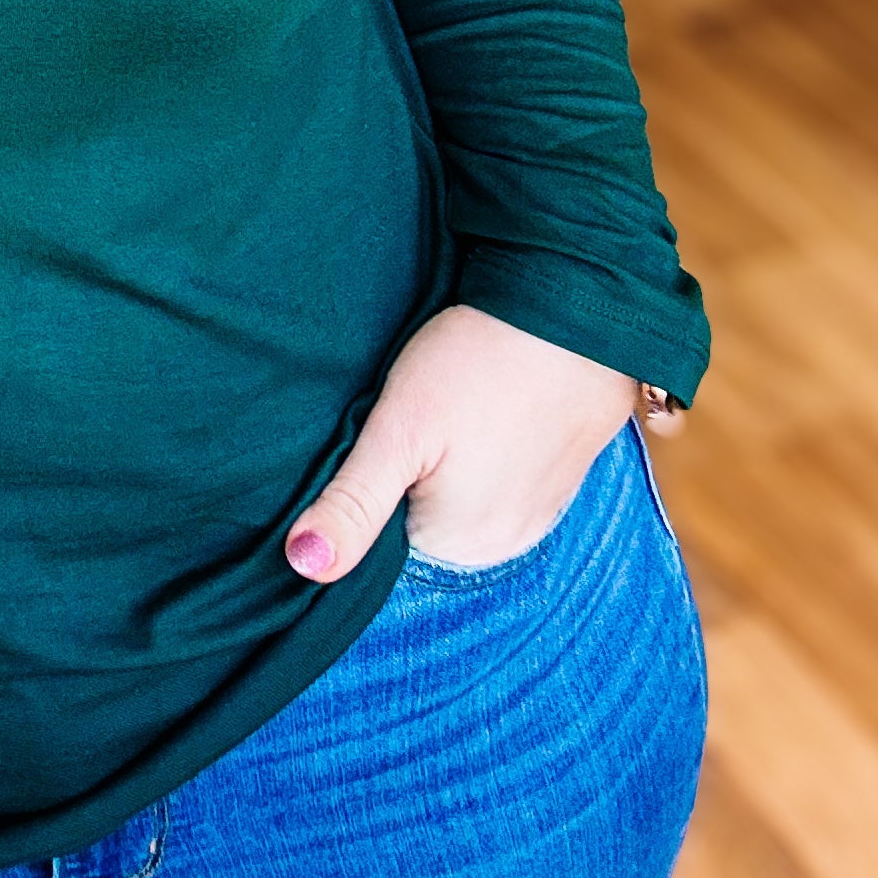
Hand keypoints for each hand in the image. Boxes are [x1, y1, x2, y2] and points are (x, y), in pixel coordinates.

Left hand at [285, 304, 640, 579]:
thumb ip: (352, 505)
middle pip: (423, 518)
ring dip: (450, 462)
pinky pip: (502, 476)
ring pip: (462, 496)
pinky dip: (487, 449)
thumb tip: (305, 566)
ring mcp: (540, 513)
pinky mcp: (561, 478)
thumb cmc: (477, 363)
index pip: (382, 537)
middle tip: (416, 414)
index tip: (378, 435)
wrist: (572, 311)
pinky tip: (483, 409)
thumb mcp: (399, 430)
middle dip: (407, 474)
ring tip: (452, 406)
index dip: (367, 483)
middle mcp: (505, 546)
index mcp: (458, 547)